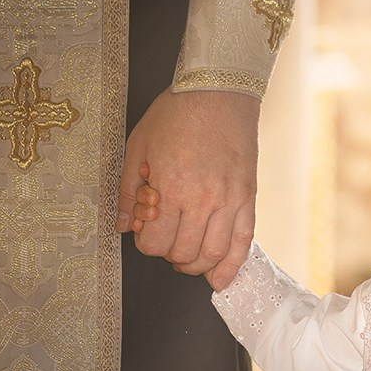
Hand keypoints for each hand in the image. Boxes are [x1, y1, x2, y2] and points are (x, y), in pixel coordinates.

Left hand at [118, 89, 259, 288]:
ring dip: (196, 265)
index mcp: (171, 188)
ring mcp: (229, 201)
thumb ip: (127, 190)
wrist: (219, 90)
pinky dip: (232, 266)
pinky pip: (243, 242)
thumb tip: (122, 225)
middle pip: (183, 253)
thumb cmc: (176, 113)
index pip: (155, 243)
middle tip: (165, 240)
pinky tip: (221, 280)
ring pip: (212, 254)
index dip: (146, 243)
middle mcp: (202, 200)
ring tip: (187, 259)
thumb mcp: (138, 146)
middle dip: (168, 254)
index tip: (146, 231)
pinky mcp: (248, 197)